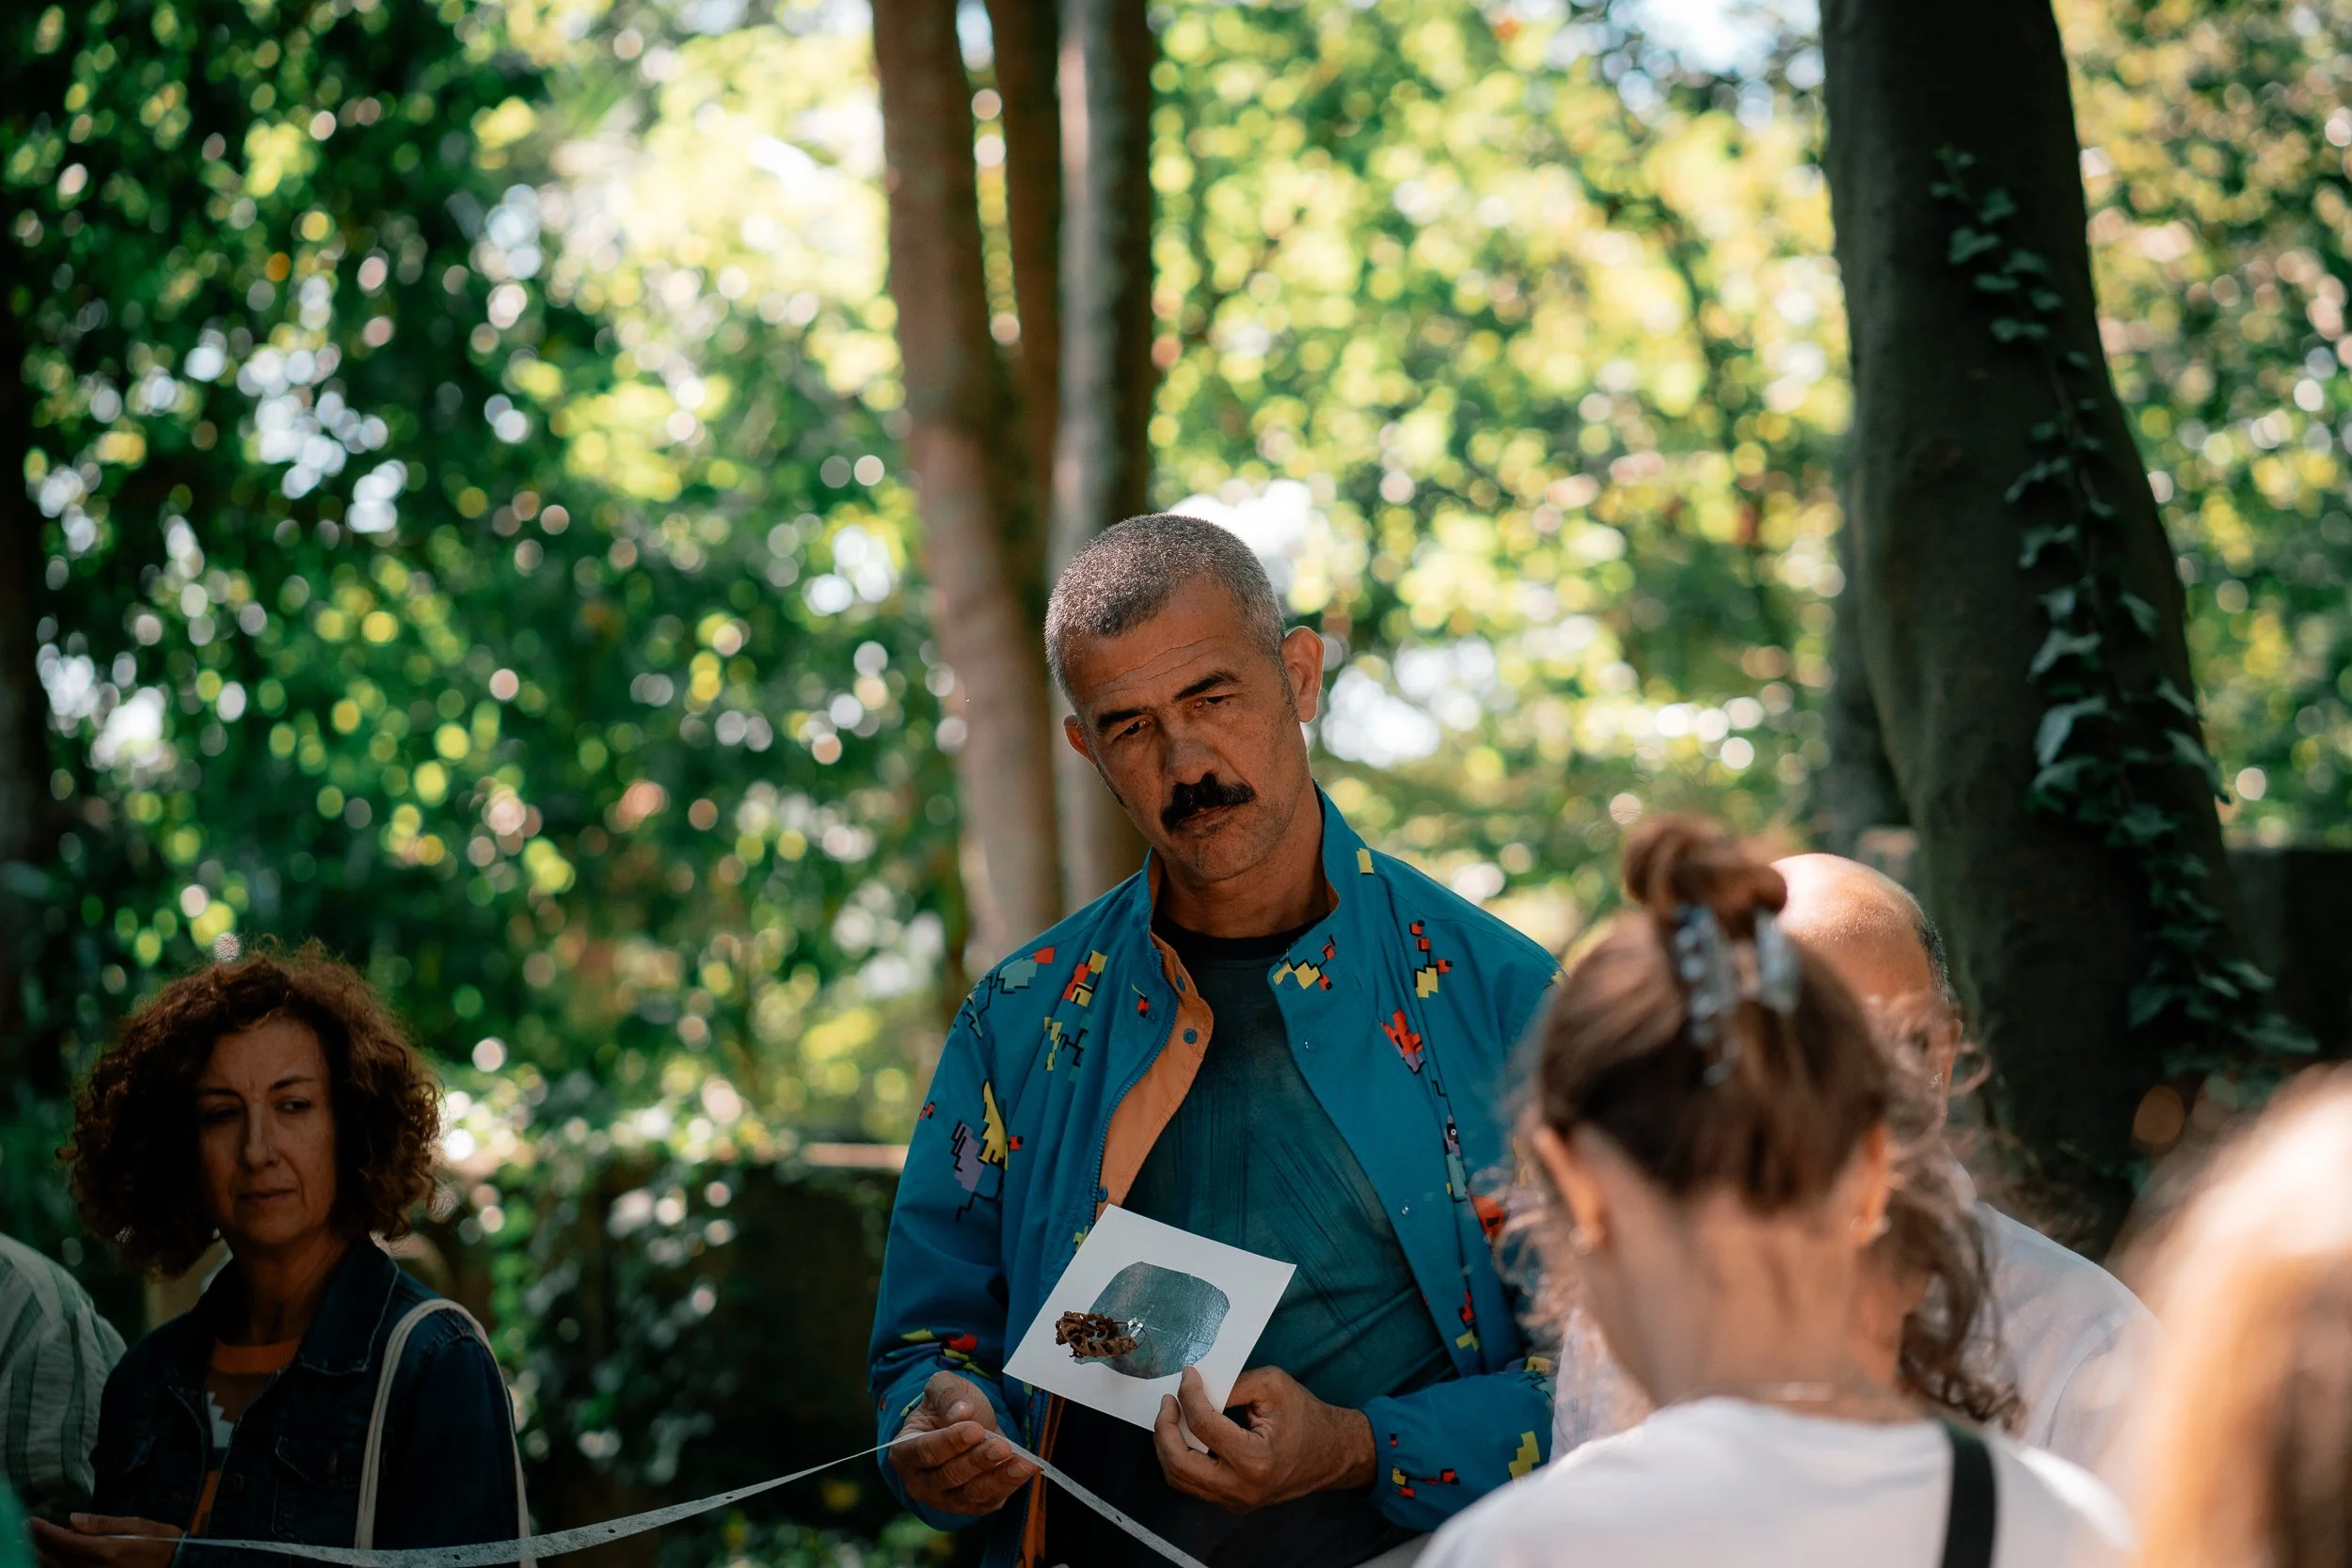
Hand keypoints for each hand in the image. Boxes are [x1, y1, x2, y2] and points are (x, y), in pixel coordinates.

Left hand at [29, 1514, 182, 1567]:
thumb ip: (103, 1524)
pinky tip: (54, 1560)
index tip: (30, 1520)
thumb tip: (72, 1518)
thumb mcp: (138, 1524)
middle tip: (28, 1531)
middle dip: (37, 1544)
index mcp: (105, 1550)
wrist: (179, 1566)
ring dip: (43, 1558)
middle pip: (53, 1559)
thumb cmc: (163, 1542)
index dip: (43, 1530)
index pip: (63, 1540)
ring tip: (36, 1545)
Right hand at [887, 1370, 1037, 1516]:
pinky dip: (1009, 1485)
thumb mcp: (945, 1387)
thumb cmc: (950, 1406)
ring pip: (970, 1494)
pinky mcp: (970, 1506)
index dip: (949, 1442)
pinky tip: (1025, 1469)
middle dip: (977, 1461)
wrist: (970, 1423)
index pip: (924, 1452)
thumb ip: (947, 1395)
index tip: (974, 1429)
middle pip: (948, 1476)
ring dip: (997, 1479)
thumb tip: (960, 1412)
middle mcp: (919, 1483)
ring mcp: (944, 1499)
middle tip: (1001, 1446)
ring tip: (1021, 1463)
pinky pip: (989, 1501)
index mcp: (905, 1452)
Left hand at [1153, 1365, 1375, 1512]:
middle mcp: (1241, 1488)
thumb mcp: (1272, 1386)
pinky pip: (1194, 1483)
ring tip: (1172, 1416)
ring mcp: (1236, 1501)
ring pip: (1180, 1478)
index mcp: (1254, 1459)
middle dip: (1164, 1428)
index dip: (1189, 1394)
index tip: (1187, 1375)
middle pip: (1179, 1463)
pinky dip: (1182, 1458)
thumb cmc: (1307, 1416)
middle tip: (1168, 1401)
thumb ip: (1231, 1384)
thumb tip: (1196, 1385)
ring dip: (1168, 1445)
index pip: (1203, 1425)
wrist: (1332, 1454)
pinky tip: (1186, 1434)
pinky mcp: (1233, 1502)